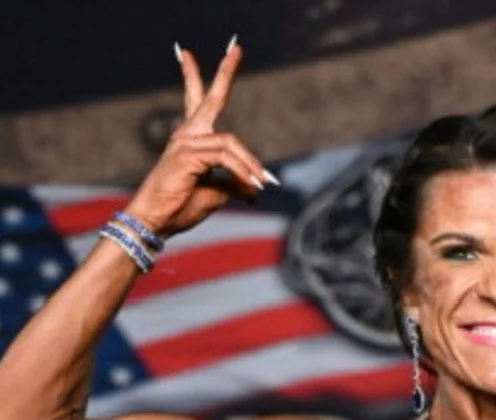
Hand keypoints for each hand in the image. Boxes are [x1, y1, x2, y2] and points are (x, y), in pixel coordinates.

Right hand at [126, 40, 275, 238]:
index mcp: (190, 139)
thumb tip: (256, 186)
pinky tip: (252, 188)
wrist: (157, 219)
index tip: (186, 53)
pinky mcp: (188, 156)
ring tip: (262, 184)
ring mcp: (185, 143)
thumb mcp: (216, 193)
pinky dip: (242, 173)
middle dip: (224, 73)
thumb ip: (235, 184)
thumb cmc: (181, 206)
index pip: (196, 102)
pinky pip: (225, 159)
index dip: (196, 77)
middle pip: (209, 98)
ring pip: (230, 143)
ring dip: (250, 165)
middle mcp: (187, 135)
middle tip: (236, 48)